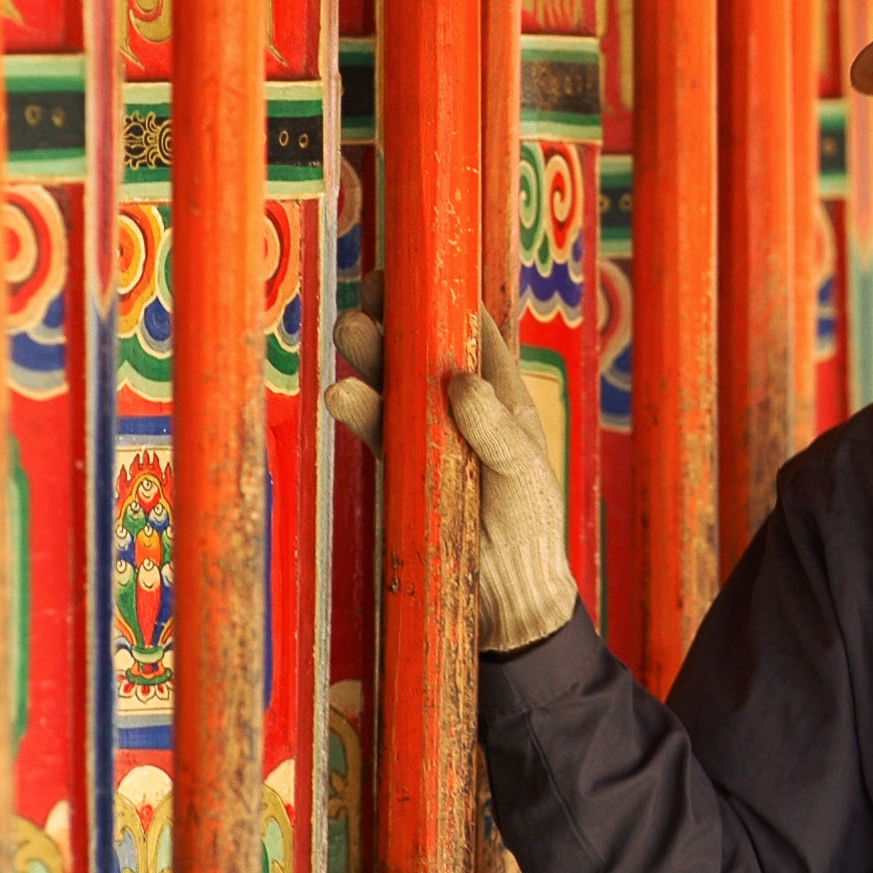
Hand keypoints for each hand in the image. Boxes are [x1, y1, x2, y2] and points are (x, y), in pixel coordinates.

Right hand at [327, 303, 579, 653]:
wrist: (505, 601)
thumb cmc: (529, 532)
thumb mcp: (522, 477)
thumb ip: (494, 433)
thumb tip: (460, 382)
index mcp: (504, 399)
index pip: (476, 337)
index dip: (449, 303)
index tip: (421, 272)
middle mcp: (463, 410)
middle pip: (424, 352)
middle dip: (397, 320)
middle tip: (371, 293)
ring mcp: (429, 438)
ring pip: (394, 385)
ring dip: (372, 357)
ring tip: (351, 330)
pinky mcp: (403, 470)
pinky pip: (378, 430)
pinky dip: (361, 409)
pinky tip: (342, 391)